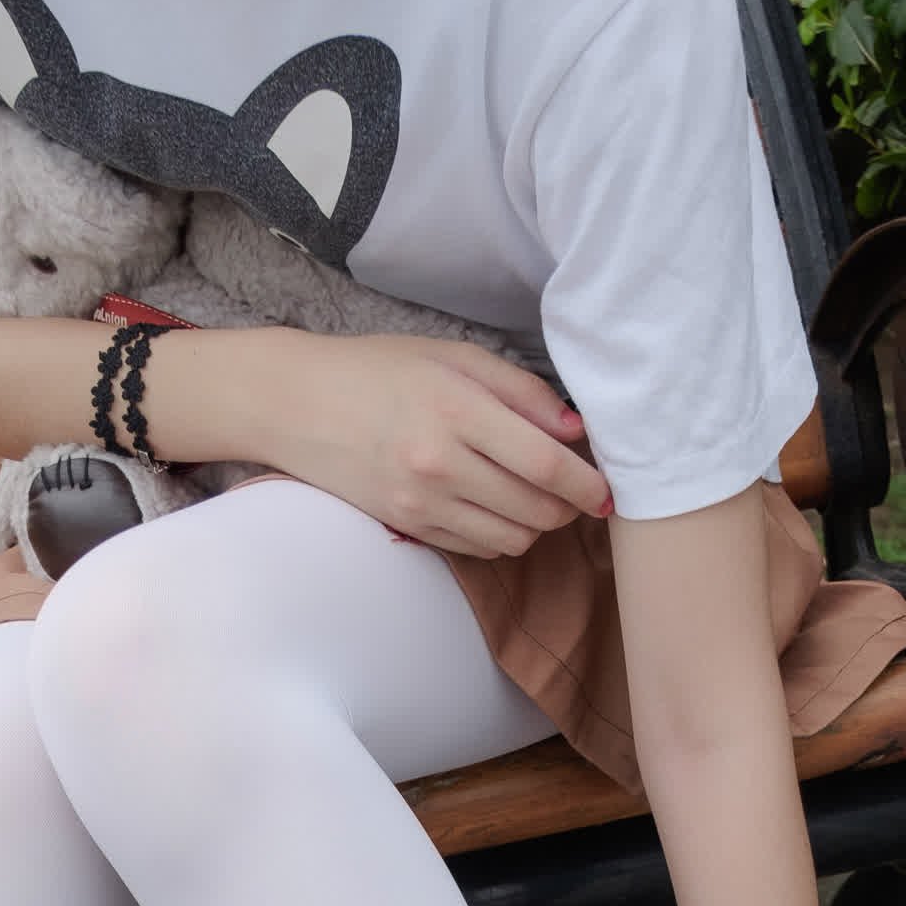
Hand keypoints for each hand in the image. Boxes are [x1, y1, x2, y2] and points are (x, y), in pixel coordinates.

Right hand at [264, 330, 612, 556]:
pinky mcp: (407, 527)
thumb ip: (520, 391)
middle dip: (568, 507)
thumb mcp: (453, 357)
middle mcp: (439, 463)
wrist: (296, 404)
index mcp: (456, 410)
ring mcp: (421, 502)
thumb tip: (576, 430)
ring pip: (513, 539)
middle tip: (574, 488)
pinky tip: (494, 506)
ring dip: (535, 524)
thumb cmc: (379, 370)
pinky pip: (478, 548)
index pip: (547, 465)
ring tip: (532, 496)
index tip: (609, 491)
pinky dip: (500, 534)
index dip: (589, 486)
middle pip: (537, 510)